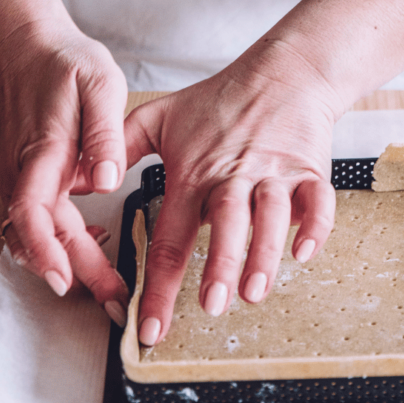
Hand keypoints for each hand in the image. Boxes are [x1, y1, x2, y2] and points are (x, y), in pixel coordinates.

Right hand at [0, 23, 130, 325]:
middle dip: (73, 271)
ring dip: (65, 262)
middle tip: (112, 299)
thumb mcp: (99, 85)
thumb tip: (106, 179)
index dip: (45, 249)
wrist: (29, 46)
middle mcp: (23, 170)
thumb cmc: (66, 62)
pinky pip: (36, 219)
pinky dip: (59, 241)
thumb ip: (103, 133)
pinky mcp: (27, 174)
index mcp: (43, 150)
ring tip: (105, 285)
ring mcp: (20, 174)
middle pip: (39, 235)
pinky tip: (90, 246)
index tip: (64, 279)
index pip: (32, 210)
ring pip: (34, 233)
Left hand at [125, 41, 341, 345]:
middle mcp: (233, 177)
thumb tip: (86, 177)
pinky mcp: (308, 171)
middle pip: (225, 223)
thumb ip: (121, 146)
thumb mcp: (160, 116)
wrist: (280, 74)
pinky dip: (314, 226)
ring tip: (254, 290)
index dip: (158, 285)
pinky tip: (304, 252)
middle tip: (211, 304)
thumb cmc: (219, 99)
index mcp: (194, 174)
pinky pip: (317, 201)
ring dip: (263, 253)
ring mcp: (273, 174)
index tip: (149, 328)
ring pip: (270, 215)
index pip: (170, 235)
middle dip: (218, 265)